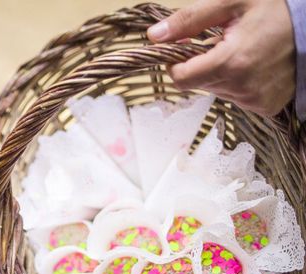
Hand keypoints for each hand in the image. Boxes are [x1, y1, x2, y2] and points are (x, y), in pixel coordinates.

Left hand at [147, 0, 294, 115]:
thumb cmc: (276, 8)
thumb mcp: (231, 3)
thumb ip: (189, 20)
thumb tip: (154, 36)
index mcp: (231, 62)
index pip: (180, 78)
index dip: (175, 63)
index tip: (182, 48)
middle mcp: (243, 87)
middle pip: (198, 84)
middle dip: (201, 64)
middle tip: (220, 42)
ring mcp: (256, 100)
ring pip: (216, 91)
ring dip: (220, 73)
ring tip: (242, 51)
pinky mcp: (266, 106)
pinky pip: (237, 98)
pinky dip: (238, 83)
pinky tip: (253, 65)